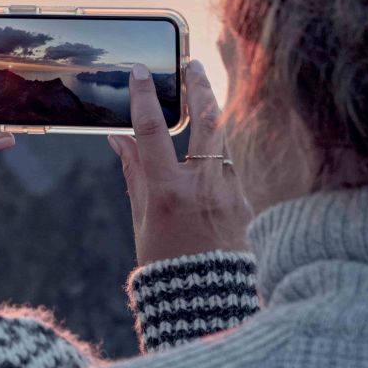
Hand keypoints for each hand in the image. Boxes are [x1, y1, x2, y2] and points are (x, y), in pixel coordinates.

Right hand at [107, 60, 253, 265]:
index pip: (152, 132)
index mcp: (170, 192)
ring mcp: (231, 193)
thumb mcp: (142, 221)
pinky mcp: (247, 202)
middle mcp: (204, 187)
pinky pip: (230, 169)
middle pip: (207, 121)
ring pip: (223, 142)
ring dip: (212, 119)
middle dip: (199, 87)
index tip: (140, 73)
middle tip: (192, 65)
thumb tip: (120, 139)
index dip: (144, 97)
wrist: (209, 302)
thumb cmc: (167, 265)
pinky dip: (217, 157)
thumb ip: (134, 175)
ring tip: (201, 99)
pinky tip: (208, 155)